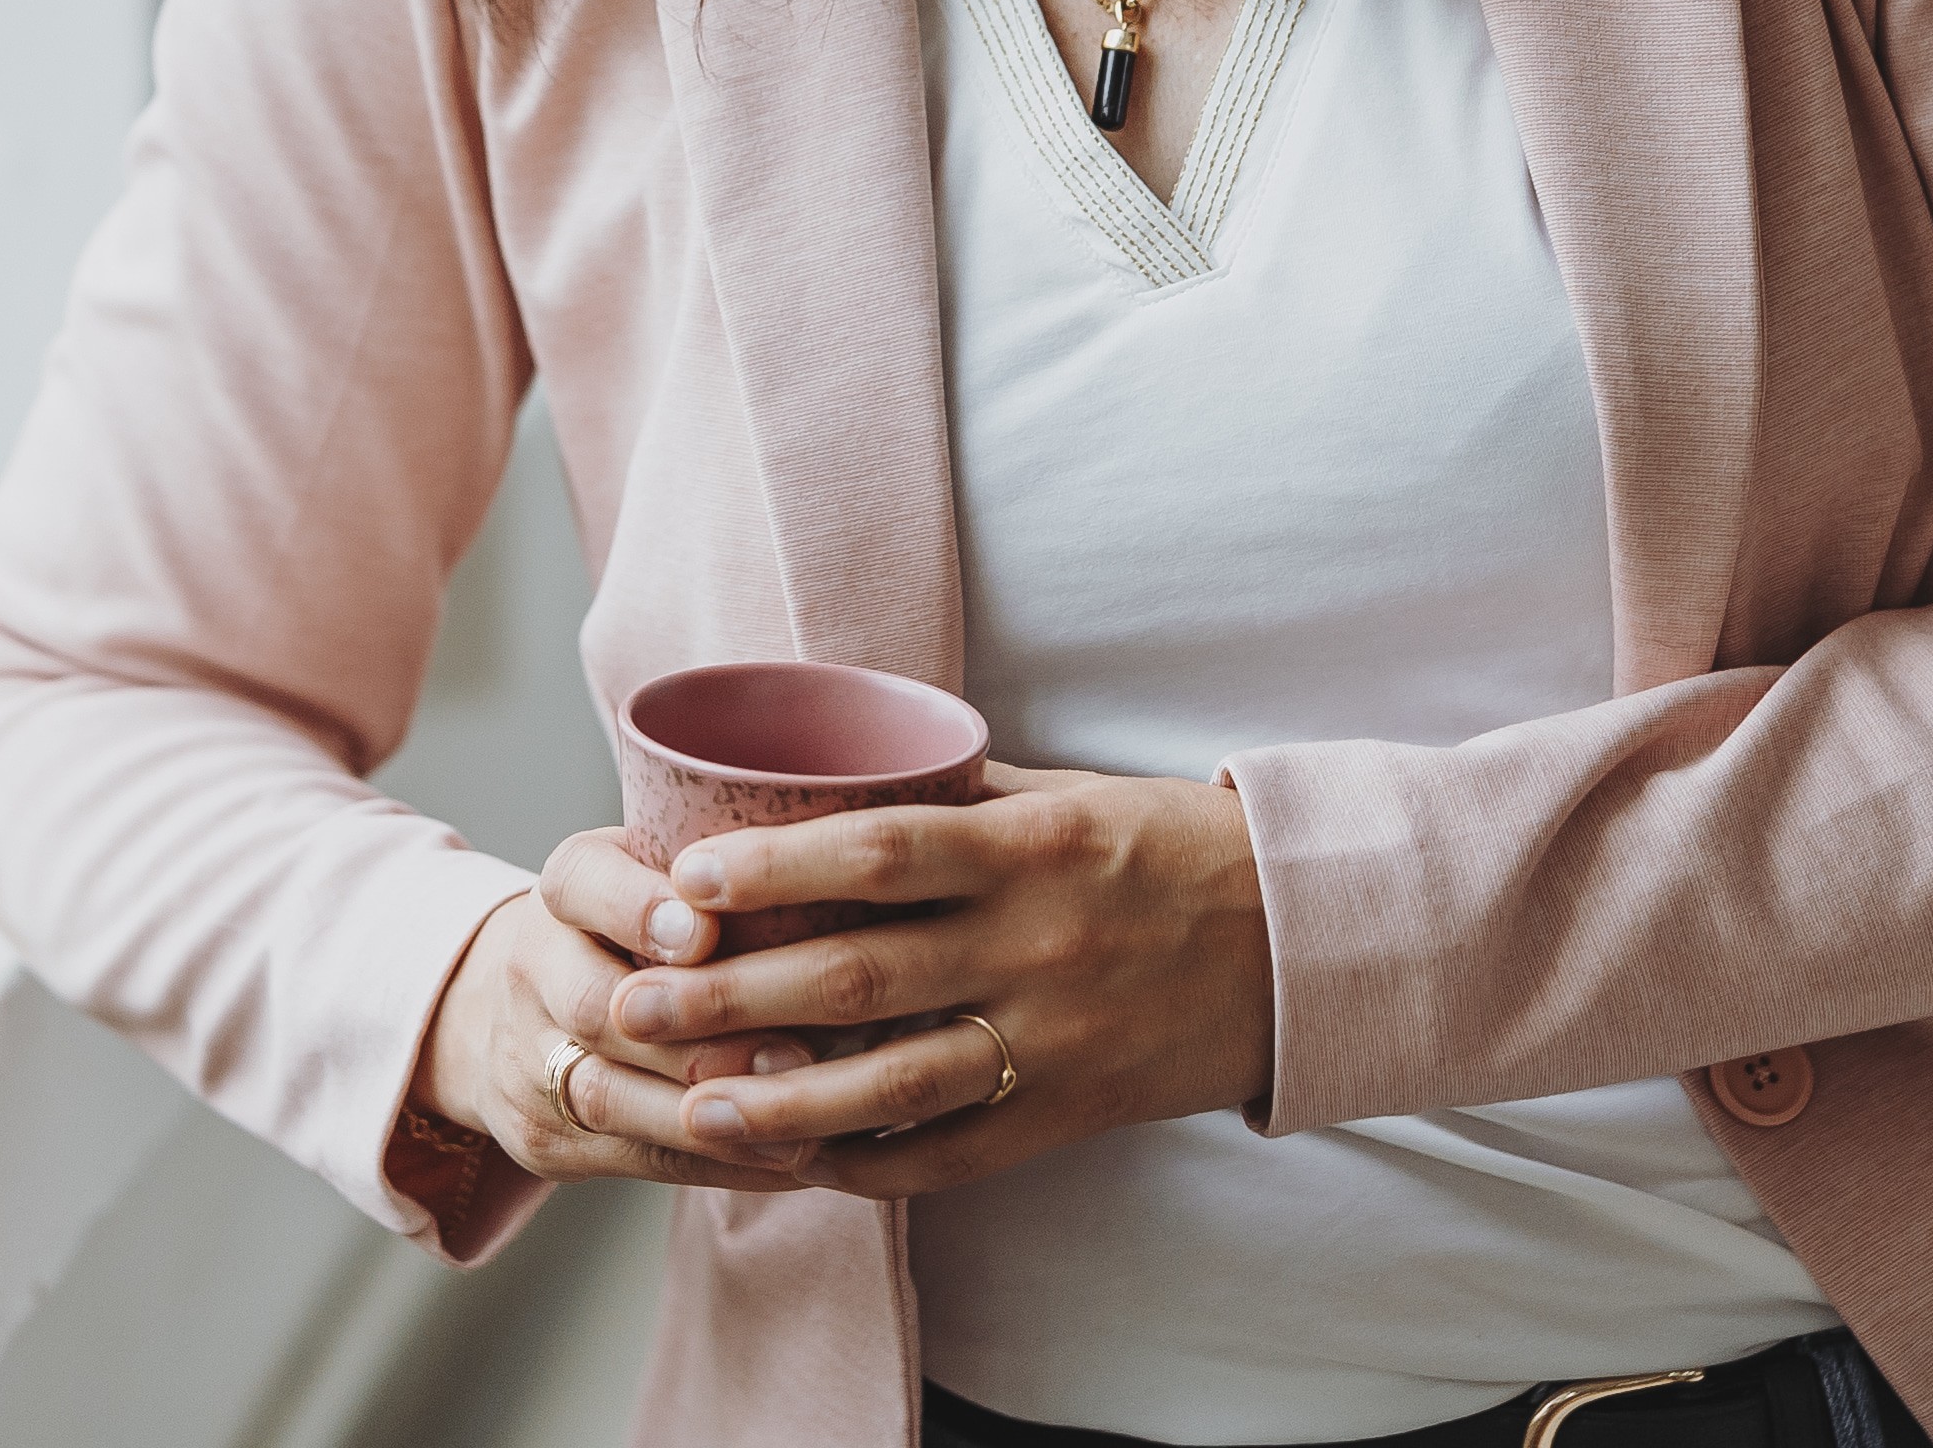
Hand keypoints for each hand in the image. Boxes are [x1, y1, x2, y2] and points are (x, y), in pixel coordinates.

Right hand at [410, 832, 823, 1191]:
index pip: (585, 885)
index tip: (707, 933)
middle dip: (697, 1038)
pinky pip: (633, 1160)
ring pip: (612, 1098)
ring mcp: (527, 1063)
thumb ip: (723, 872)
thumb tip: (839, 869)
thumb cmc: (635, 922)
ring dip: (712, 1119)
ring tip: (806, 1127)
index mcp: (565, 887)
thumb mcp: (658, 867)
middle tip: (794, 1054)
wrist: (508, 1004)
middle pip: (597, 1008)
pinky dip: (716, 1163)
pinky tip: (786, 1161)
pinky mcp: (545, 1142)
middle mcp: (532, 969)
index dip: (640, 910)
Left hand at [602, 760, 1272, 1196]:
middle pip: (861, 977)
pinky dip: (867, 1163)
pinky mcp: (1064, 1114)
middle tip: (638, 1001)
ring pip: (892, 1085)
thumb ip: (956, 794)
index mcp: (1031, 849)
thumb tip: (837, 768)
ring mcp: (1049, 1041)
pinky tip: (793, 1162)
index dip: (778, 866)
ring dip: (780, 1103)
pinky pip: (950, 1153)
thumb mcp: (1066, 794)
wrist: (1295, 941)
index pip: (882, 854)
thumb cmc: (1165, 847)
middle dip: (737, 993)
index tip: (689, 871)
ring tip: (687, 1105)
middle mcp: (1035, 946)